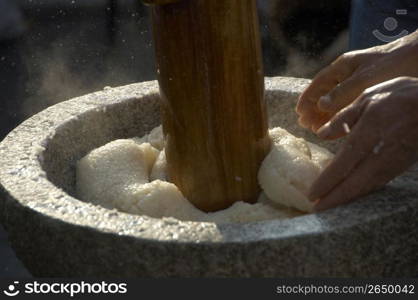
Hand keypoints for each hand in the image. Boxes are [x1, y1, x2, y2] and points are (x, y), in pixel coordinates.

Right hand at [296, 30, 417, 131]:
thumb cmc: (392, 64)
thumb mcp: (364, 78)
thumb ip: (342, 92)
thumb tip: (321, 105)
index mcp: (343, 66)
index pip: (319, 83)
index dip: (307, 98)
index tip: (299, 112)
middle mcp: (348, 76)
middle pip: (325, 94)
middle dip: (314, 110)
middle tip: (306, 125)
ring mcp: (358, 85)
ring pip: (336, 103)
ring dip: (325, 115)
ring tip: (316, 129)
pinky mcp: (368, 94)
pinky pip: (349, 107)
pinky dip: (341, 117)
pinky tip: (336, 127)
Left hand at [308, 77, 417, 210]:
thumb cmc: (400, 96)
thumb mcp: (367, 98)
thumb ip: (342, 118)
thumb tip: (321, 134)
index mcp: (369, 132)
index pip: (344, 163)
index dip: (327, 181)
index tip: (313, 194)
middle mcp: (381, 151)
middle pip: (355, 182)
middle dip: (335, 198)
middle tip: (318, 210)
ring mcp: (394, 160)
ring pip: (368, 186)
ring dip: (348, 198)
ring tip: (331, 205)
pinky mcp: (401, 165)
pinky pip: (379, 182)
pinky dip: (363, 191)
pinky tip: (352, 195)